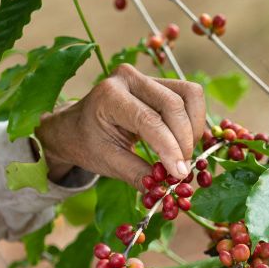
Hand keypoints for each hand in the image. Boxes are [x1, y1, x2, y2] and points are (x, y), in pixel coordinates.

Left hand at [34, 63, 207, 189]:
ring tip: (184, 154)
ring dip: (194, 127)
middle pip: (174, 104)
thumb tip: (166, 191)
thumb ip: (136, 174)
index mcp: (109, 95)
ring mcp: (145, 76)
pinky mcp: (158, 82)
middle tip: (183, 169)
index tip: (180, 174)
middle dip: (185, 139)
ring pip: (188, 95)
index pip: (149, 120)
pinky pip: (188, 96)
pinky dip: (193, 120)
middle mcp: (128, 78)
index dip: (170, 148)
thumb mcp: (107, 162)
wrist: (75, 127)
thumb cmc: (87, 144)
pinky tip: (186, 142)